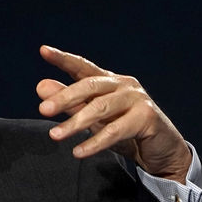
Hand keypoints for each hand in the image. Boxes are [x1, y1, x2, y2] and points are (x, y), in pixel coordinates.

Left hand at [36, 45, 191, 183]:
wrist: (160, 151)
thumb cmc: (124, 130)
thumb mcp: (93, 117)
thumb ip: (70, 102)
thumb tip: (40, 87)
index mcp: (109, 80)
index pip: (83, 67)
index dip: (63, 59)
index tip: (43, 50)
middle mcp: (123, 84)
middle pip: (89, 86)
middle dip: (64, 97)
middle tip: (43, 109)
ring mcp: (137, 98)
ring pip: (101, 108)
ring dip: (75, 122)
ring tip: (54, 135)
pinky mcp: (147, 117)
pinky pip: (115, 131)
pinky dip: (95, 142)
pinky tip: (78, 152)